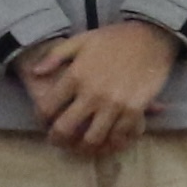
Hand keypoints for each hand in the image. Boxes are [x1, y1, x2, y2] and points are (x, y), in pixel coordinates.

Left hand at [27, 19, 179, 152]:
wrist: (150, 38)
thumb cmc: (114, 39)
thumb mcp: (81, 40)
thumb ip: (55, 56)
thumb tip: (35, 72)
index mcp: (75, 76)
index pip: (48, 107)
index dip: (41, 118)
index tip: (44, 121)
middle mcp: (92, 94)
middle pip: (66, 128)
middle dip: (58, 139)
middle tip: (58, 141)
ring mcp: (114, 104)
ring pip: (93, 139)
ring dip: (84, 147)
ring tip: (82, 147)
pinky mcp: (134, 110)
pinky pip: (120, 136)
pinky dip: (113, 143)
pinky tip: (109, 142)